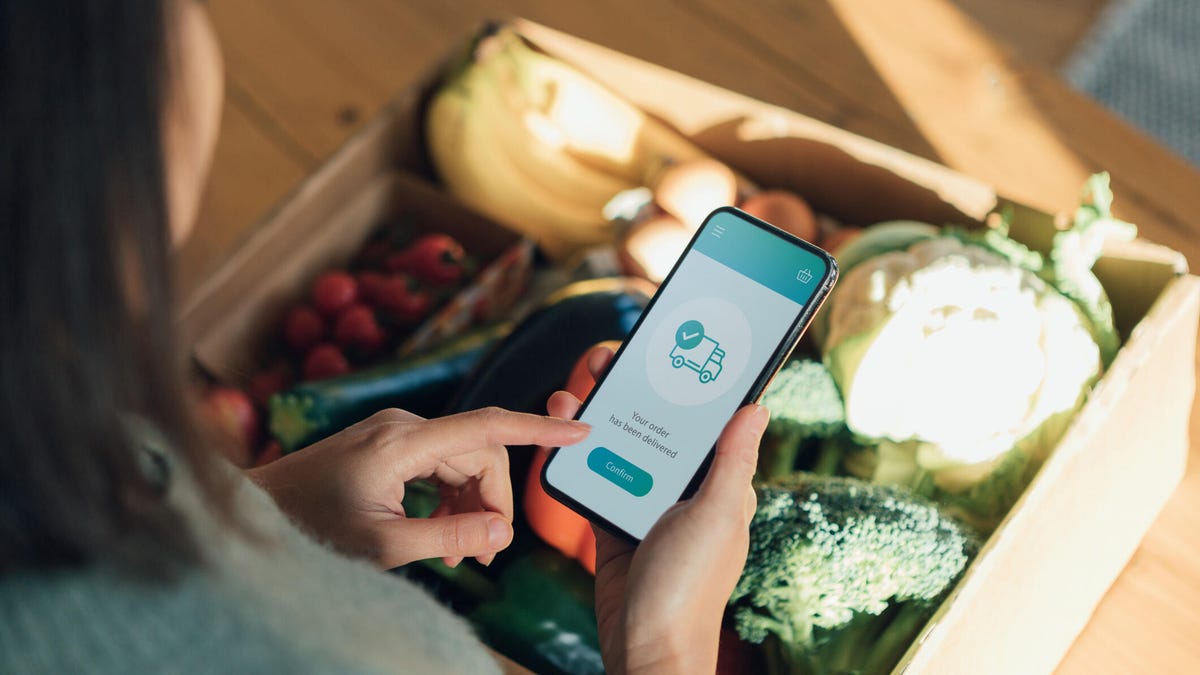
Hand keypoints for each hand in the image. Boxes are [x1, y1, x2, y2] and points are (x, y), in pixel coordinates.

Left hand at [248, 407, 589, 569]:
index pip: (488, 426)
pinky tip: (440, 534)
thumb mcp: (383, 546)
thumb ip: (449, 538)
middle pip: (479, 454)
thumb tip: (503, 532)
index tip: (580, 431)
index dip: (539, 429)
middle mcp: (403, 427)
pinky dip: (450, 498)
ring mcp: (393, 433)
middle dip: (491, 502)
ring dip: (471, 505)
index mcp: (403, 442)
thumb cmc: (308, 531)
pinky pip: (440, 465)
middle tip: (484, 556)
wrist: (256, 515)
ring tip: (459, 554)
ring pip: (462, 462)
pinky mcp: (387, 444)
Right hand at [546, 346, 768, 674]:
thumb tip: (756, 406)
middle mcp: (686, 491)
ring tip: (572, 388)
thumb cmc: (689, 589)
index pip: (706, 420)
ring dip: (598, 417)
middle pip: (657, 427)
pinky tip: (560, 434)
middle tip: (605, 359)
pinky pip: (595, 478)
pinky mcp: (615, 523)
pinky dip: (577, 456)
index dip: (687, 383)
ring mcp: (648, 506)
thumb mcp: (715, 516)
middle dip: (631, 390)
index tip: (665, 348)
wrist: (644, 649)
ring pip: (622, 447)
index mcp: (719, 485)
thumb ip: (731, 462)